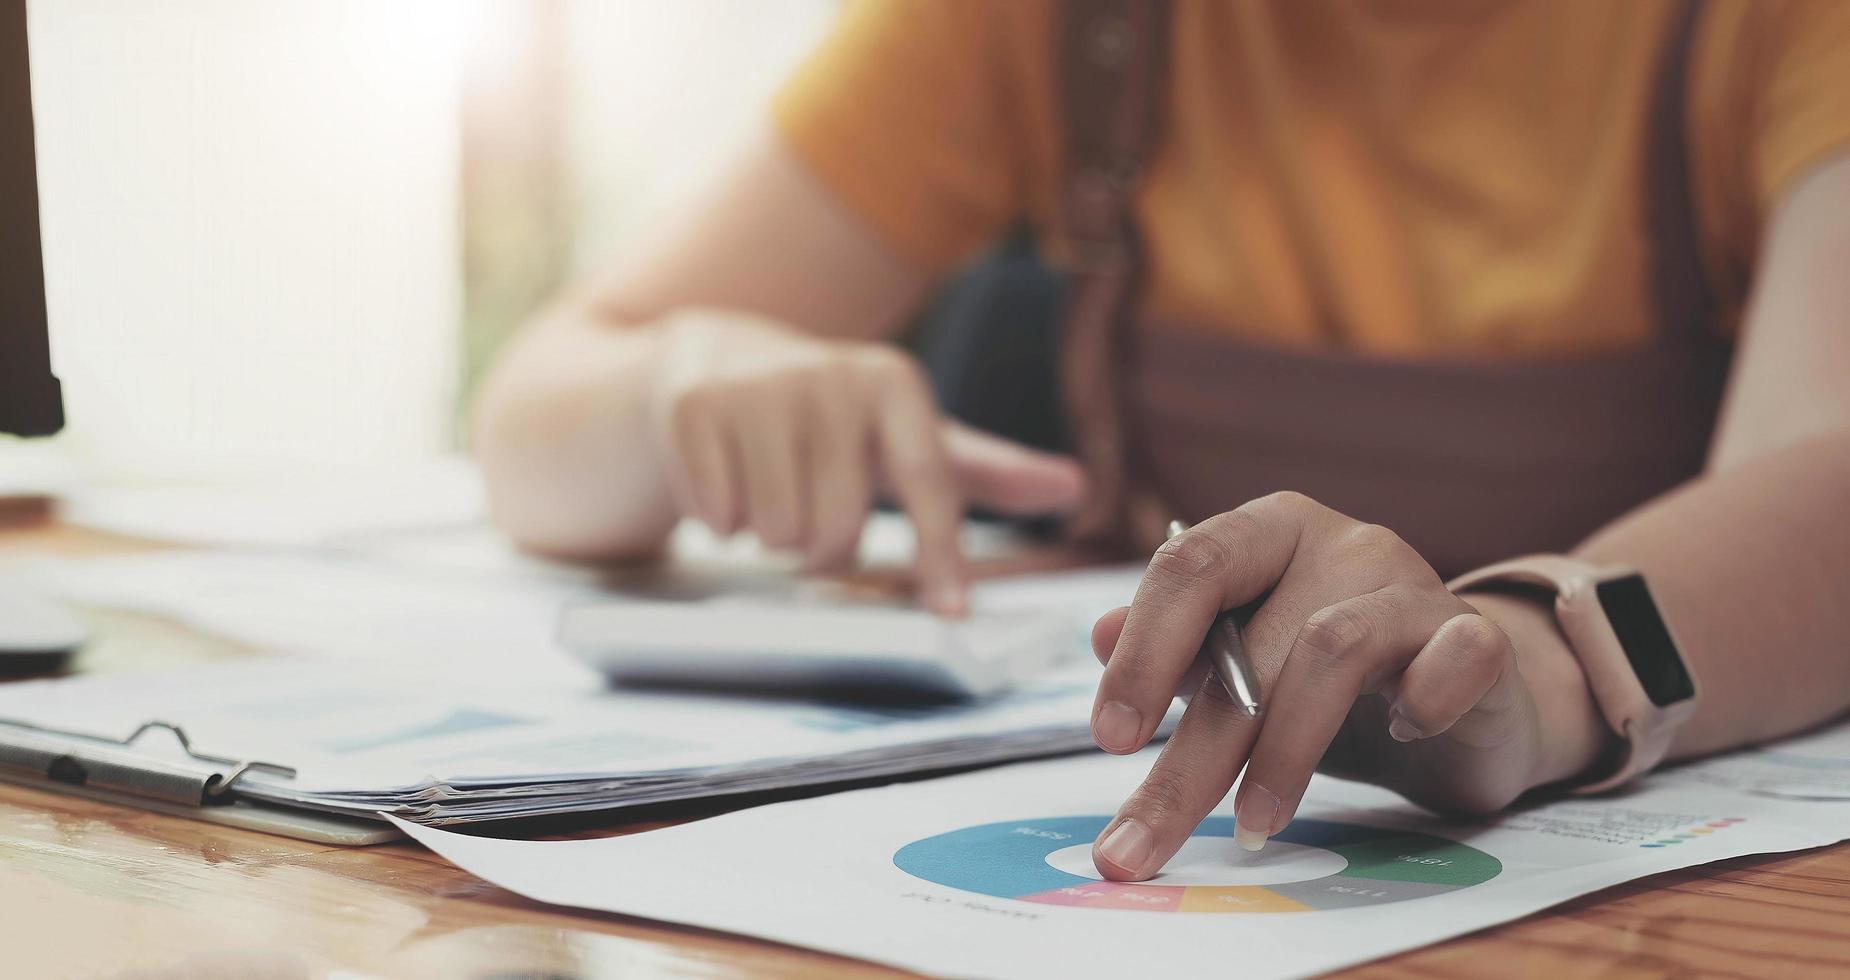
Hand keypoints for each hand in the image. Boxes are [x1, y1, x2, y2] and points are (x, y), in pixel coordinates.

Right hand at [646, 311, 1086, 612]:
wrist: (719, 358)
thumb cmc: (837, 417)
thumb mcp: (908, 435)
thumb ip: (989, 468)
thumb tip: (1077, 486)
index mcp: (894, 383)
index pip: (929, 483)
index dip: (940, 554)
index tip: (952, 614)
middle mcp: (831, 375)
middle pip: (839, 529)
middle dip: (823, 549)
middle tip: (811, 514)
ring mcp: (758, 387)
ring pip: (776, 532)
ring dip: (771, 537)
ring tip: (770, 490)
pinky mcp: (695, 407)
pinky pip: (717, 517)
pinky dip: (718, 519)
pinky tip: (725, 478)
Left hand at [1086, 491, 1609, 879]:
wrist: (1465, 695)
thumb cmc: (1333, 682)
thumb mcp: (1245, 665)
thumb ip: (1178, 652)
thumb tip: (1099, 634)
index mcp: (1267, 532)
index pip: (1189, 565)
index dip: (1143, 653)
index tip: (1108, 737)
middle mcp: (1340, 542)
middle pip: (1250, 639)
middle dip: (1190, 753)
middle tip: (1144, 836)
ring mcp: (1414, 583)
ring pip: (1333, 650)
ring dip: (1284, 752)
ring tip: (1253, 824)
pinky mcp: (1479, 637)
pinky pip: (1456, 656)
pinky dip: (1424, 699)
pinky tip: (1400, 737)